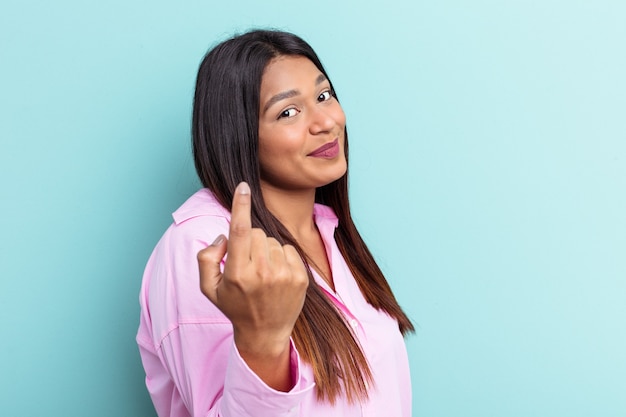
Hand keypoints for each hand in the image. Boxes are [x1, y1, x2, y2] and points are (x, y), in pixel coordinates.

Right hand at [197, 182, 308, 386]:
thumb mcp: (209, 288)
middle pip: (257, 233)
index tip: (243, 186)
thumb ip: (207, 258)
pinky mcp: (300, 278)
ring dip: (266, 250)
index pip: (240, 230)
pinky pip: (288, 249)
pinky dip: (281, 257)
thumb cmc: (235, 307)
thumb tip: (224, 237)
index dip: (240, 205)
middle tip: (247, 263)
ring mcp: (284, 276)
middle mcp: (262, 273)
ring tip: (263, 273)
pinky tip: (276, 275)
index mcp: (237, 274)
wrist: (265, 332)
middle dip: (250, 241)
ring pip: (273, 240)